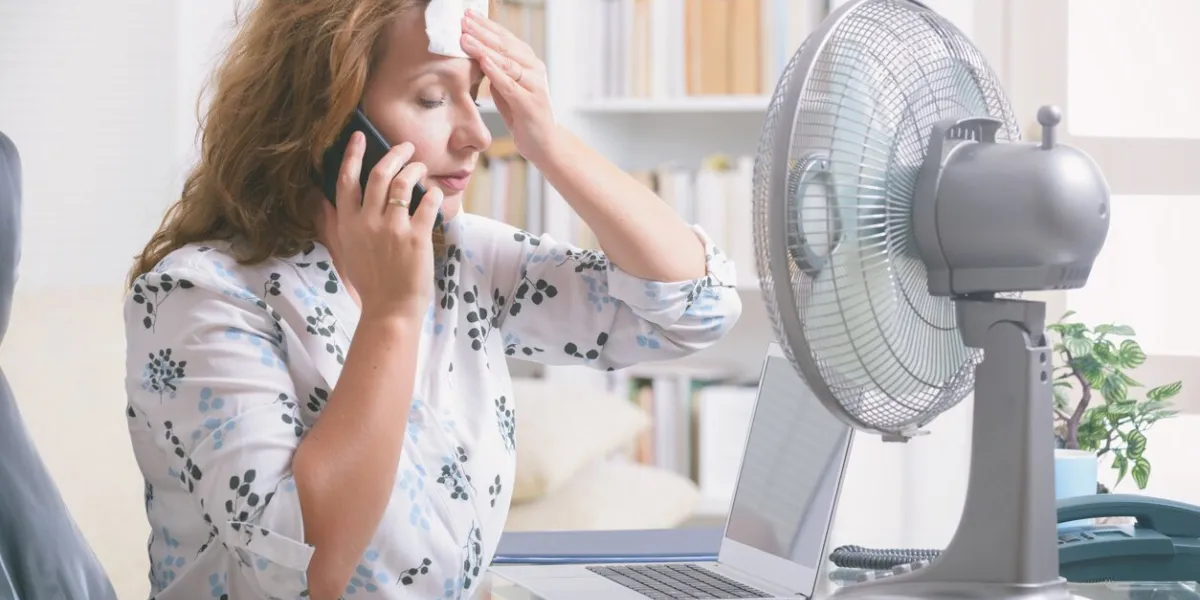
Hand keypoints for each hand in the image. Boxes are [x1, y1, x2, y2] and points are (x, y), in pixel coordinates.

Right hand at [324, 132, 443, 320]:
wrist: (390, 310)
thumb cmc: (369, 281)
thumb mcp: (343, 250)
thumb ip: (333, 223)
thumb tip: (321, 200)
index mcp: (348, 223)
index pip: (347, 180)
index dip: (353, 154)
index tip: (360, 137)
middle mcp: (367, 222)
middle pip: (378, 174)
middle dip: (393, 154)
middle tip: (405, 147)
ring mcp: (392, 229)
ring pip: (402, 183)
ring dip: (414, 169)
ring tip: (420, 168)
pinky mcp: (416, 238)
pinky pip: (426, 203)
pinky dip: (432, 193)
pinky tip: (434, 193)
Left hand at [460, 9, 556, 162]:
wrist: (543, 143)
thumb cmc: (521, 113)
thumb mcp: (505, 86)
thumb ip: (495, 69)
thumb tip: (473, 51)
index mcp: (529, 62)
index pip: (505, 38)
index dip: (486, 25)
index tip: (468, 14)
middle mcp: (535, 69)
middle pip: (505, 45)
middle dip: (482, 31)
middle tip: (463, 21)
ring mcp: (535, 86)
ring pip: (507, 62)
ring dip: (484, 48)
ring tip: (466, 39)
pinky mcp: (531, 104)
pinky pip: (510, 84)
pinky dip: (496, 72)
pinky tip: (483, 61)